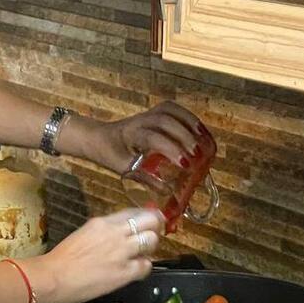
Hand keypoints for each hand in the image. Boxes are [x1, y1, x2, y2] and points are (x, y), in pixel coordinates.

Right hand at [27, 208, 164, 302]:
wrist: (54, 276)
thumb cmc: (62, 258)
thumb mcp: (83, 235)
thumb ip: (101, 233)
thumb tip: (114, 237)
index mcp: (102, 223)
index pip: (133, 212)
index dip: (144, 217)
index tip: (148, 221)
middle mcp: (115, 232)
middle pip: (149, 221)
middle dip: (155, 226)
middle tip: (154, 233)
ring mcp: (122, 252)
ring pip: (151, 240)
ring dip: (151, 247)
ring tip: (145, 253)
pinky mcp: (124, 272)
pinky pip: (146, 265)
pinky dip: (145, 266)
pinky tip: (138, 270)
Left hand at [85, 102, 206, 174]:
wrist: (98, 137)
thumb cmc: (111, 154)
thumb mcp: (124, 169)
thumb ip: (145, 179)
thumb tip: (168, 193)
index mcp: (130, 134)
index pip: (152, 137)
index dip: (170, 148)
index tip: (185, 164)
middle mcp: (139, 120)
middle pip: (165, 121)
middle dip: (184, 137)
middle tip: (198, 155)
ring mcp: (147, 113)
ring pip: (171, 111)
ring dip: (190, 124)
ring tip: (205, 141)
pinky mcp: (154, 112)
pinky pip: (173, 109)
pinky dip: (189, 117)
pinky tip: (200, 130)